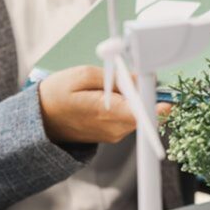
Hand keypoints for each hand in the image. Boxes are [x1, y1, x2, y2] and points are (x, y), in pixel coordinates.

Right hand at [39, 66, 171, 144]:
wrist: (40, 121)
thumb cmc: (57, 95)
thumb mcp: (82, 75)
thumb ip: (115, 77)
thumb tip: (139, 79)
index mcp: (107, 114)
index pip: (143, 114)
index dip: (158, 105)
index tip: (169, 97)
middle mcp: (115, 129)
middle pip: (145, 112)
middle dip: (144, 94)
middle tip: (134, 78)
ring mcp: (115, 134)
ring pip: (138, 113)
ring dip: (134, 99)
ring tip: (113, 88)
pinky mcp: (114, 134)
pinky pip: (129, 117)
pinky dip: (127, 106)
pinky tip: (111, 97)